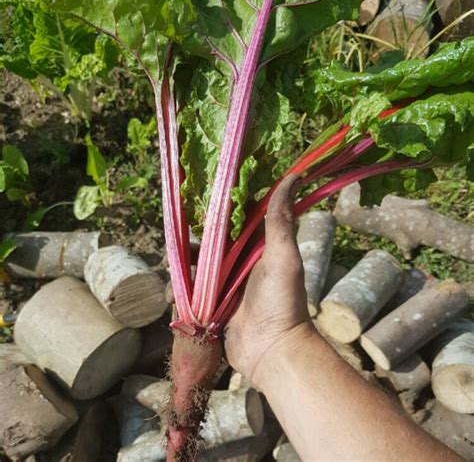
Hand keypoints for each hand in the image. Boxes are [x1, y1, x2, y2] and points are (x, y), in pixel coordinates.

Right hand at [164, 175, 313, 387]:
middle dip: (191, 245)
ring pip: (195, 270)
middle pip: (208, 247)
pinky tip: (173, 295)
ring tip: (172, 271)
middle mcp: (238, 266)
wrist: (273, 351)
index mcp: (255, 250)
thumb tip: (293, 176)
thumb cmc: (281, 301)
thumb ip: (281, 219)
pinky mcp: (212, 307)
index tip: (194, 204)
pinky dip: (180, 293)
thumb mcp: (283, 256)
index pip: (231, 224)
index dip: (213, 214)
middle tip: (177, 245)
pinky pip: (191, 294)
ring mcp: (224, 288)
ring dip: (182, 269)